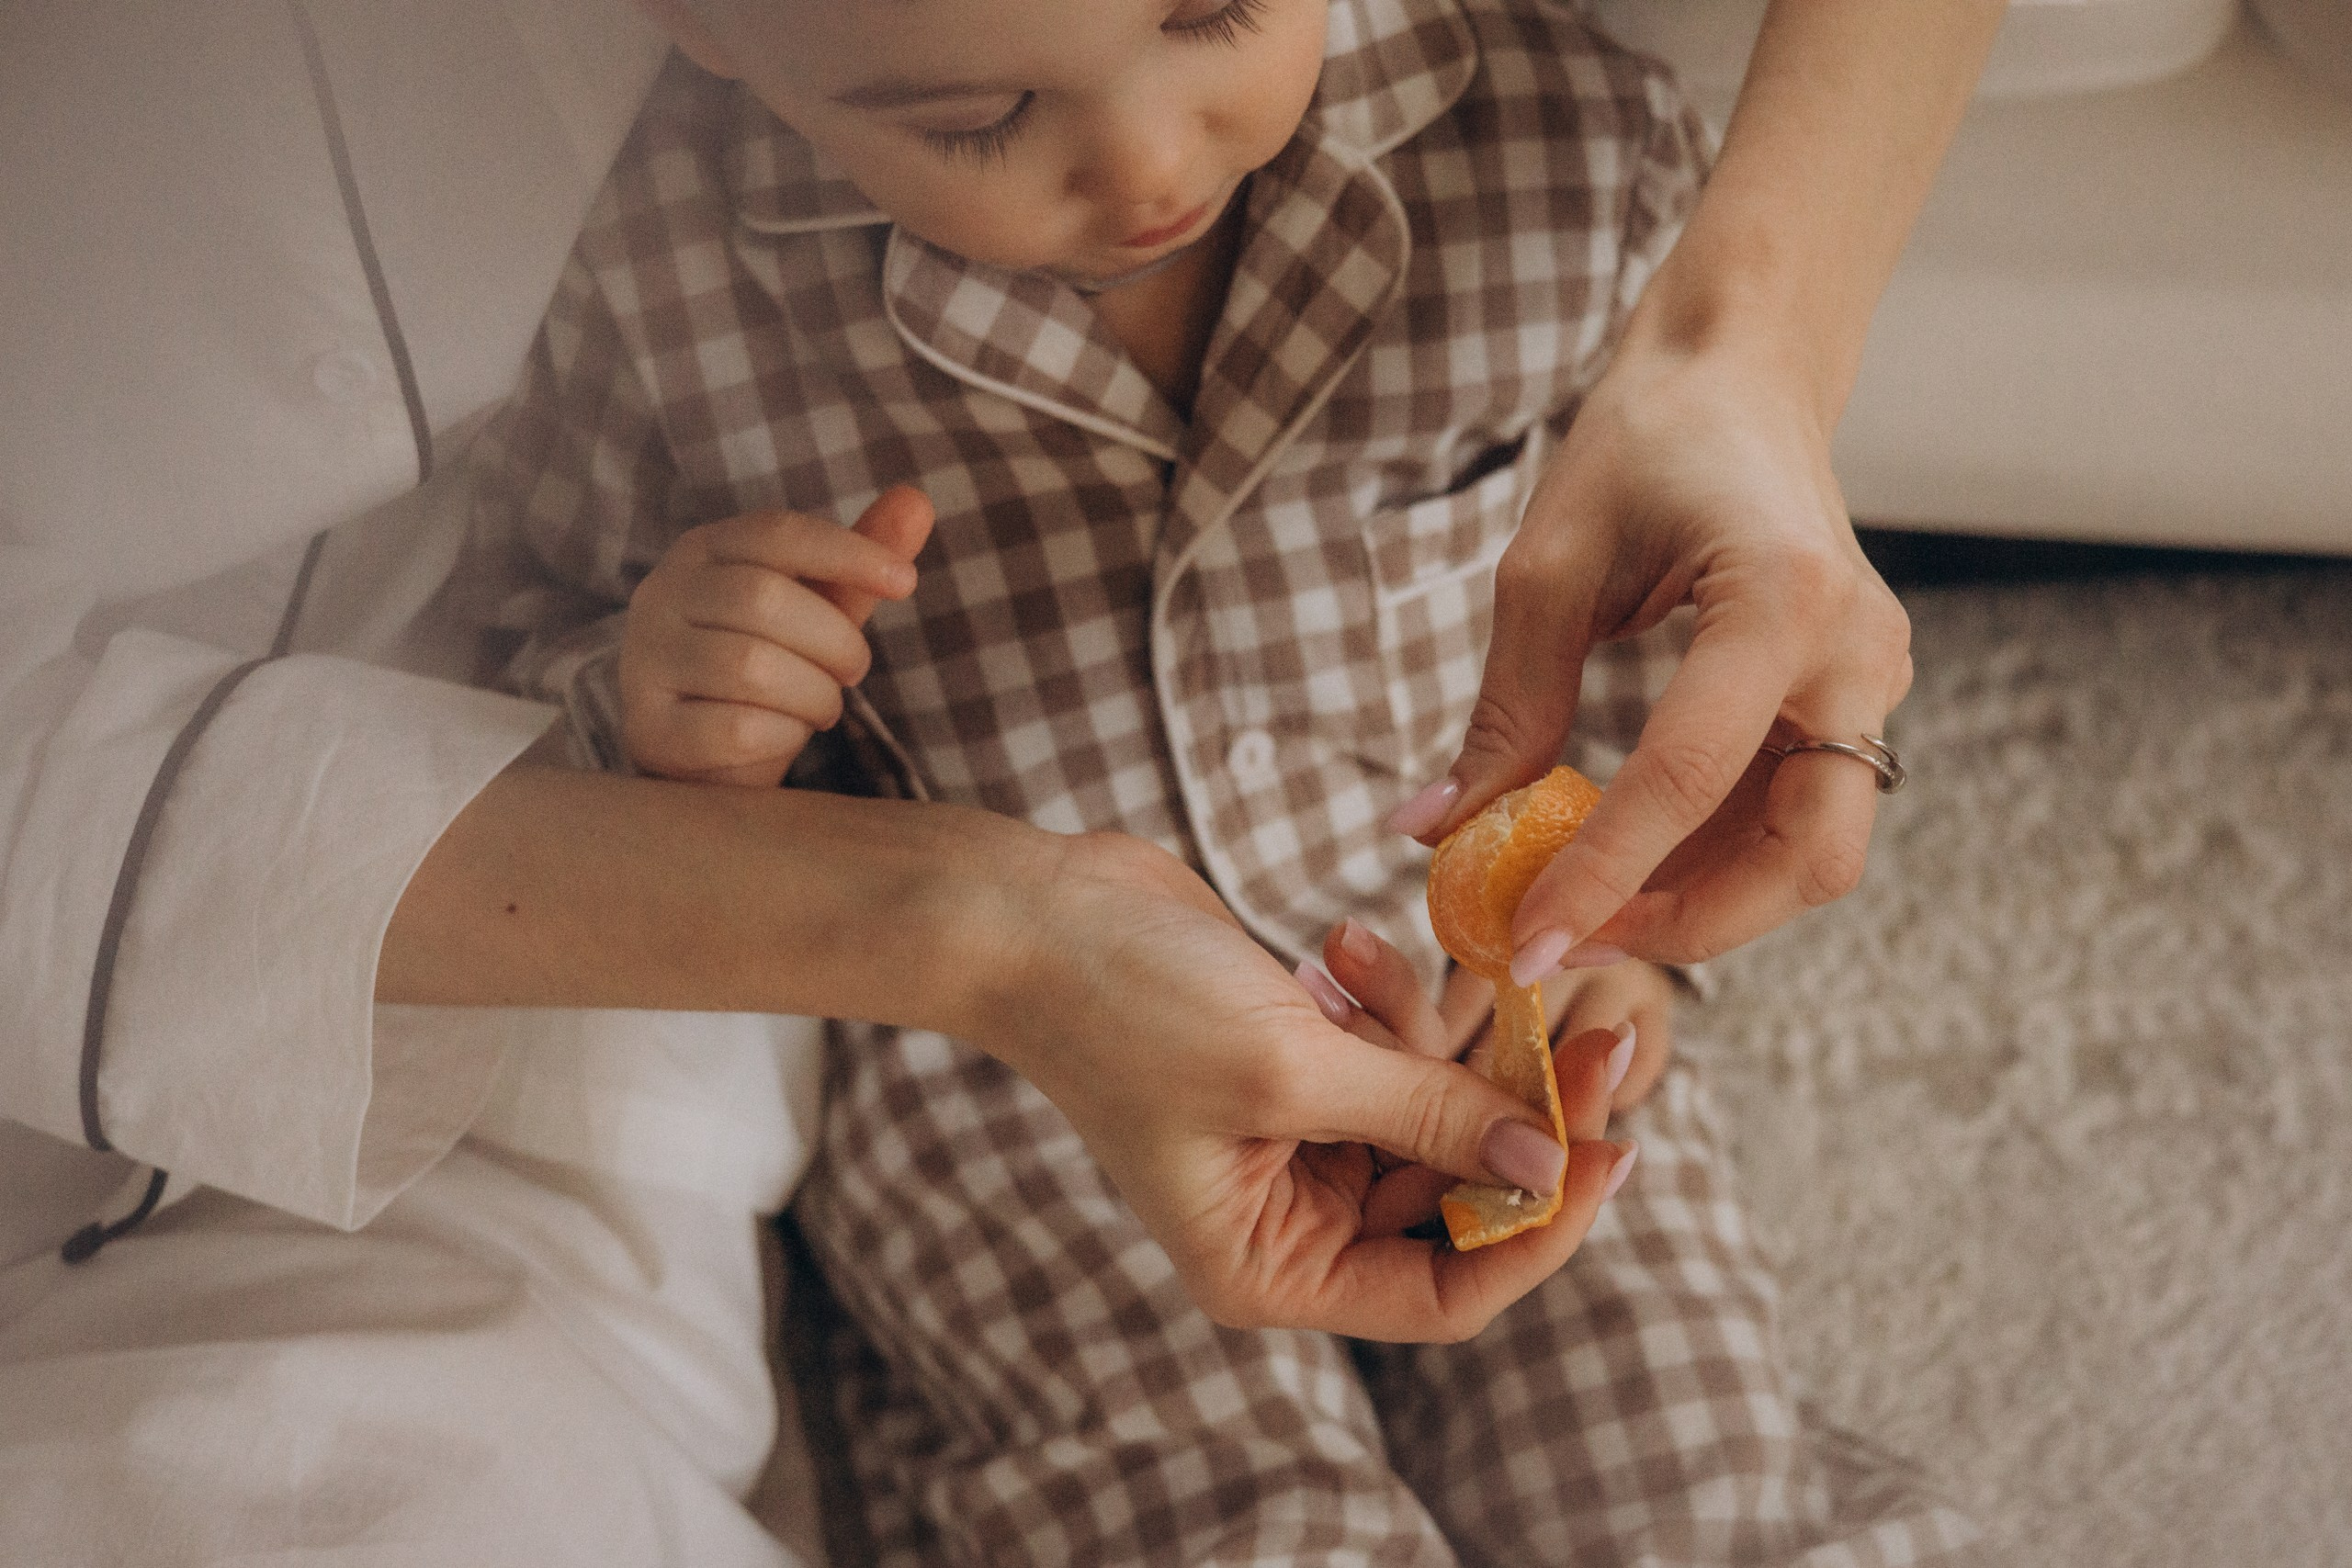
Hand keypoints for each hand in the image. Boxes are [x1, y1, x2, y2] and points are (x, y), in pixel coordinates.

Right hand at [618, 486, 933, 785]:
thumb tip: (917, 500)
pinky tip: (781, 734)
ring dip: (813, 694)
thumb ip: (855, 564)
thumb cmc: (765, 670)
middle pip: (765, 598)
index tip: (905, 581)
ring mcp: (647, 662)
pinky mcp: (651, 728)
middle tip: (852, 671)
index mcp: (701, 550)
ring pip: (752, 666)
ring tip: (819, 705)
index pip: (777, 531)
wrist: (700, 755)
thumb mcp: (814, 611)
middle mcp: (661, 595)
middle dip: (834, 642)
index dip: (848, 551)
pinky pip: (738, 727)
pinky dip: (782, 735)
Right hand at [991, 831, 1632, 1342]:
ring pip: (1434, 1113)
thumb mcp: (1291, 1069)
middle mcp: (1287, 1221)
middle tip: (1595, 1029)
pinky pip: (1393, 1053)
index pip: (1448, 1290)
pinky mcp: (1299, 1066)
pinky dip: (1385, 1001)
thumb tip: (1551, 1163)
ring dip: (1430, 1035)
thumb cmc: (1127, 1006)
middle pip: (1456, 1198)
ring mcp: (1294, 1142)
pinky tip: (1333, 946)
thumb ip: (1430, 1117)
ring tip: (1363, 963)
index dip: (1542, 1231)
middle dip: (1516, 1113)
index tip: (1615, 1149)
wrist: (1030, 913)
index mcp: (1270, 1267)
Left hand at [1396, 333, 1911, 971]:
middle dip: (1694, 925)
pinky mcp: (1854, 697)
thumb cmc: (1642, 443)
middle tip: (1573, 942)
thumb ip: (1504, 709)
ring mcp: (1871, 678)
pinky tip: (1629, 861)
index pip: (1688, 779)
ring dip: (1706, 903)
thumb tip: (1432, 833)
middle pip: (1810, 856)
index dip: (1601, 877)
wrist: (1740, 373)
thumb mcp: (1546, 566)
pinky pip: (1796, 812)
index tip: (1523, 944)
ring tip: (1586, 909)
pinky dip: (1718, 858)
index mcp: (1783, 599)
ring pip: (1815, 853)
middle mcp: (1856, 652)